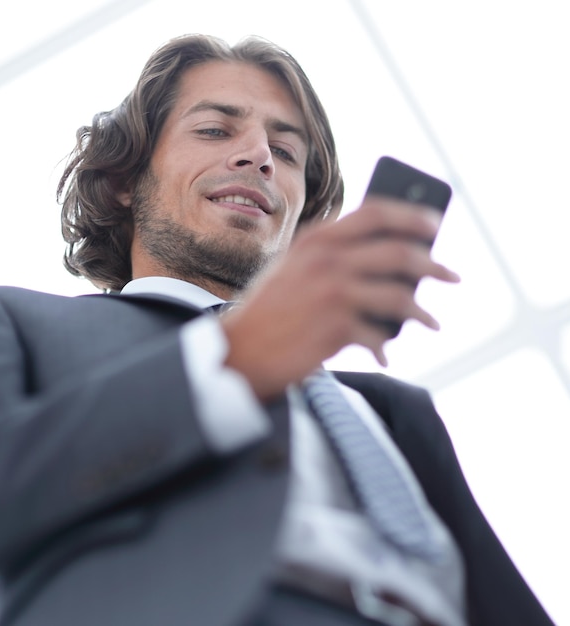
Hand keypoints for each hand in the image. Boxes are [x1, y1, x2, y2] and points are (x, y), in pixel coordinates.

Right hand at [221, 196, 459, 400]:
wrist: (241, 350)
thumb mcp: (294, 268)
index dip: (411, 215)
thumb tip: (391, 262)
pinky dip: (385, 347)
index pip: (376, 213)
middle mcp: (327, 260)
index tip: (434, 224)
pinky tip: (384, 354)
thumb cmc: (271, 310)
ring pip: (399, 295)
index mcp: (316, 239)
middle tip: (451, 275)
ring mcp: (332, 292)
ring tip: (432, 322)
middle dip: (433, 264)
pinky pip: (379, 335)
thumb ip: (332, 256)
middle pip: (398, 252)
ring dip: (421, 311)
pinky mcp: (335, 327)